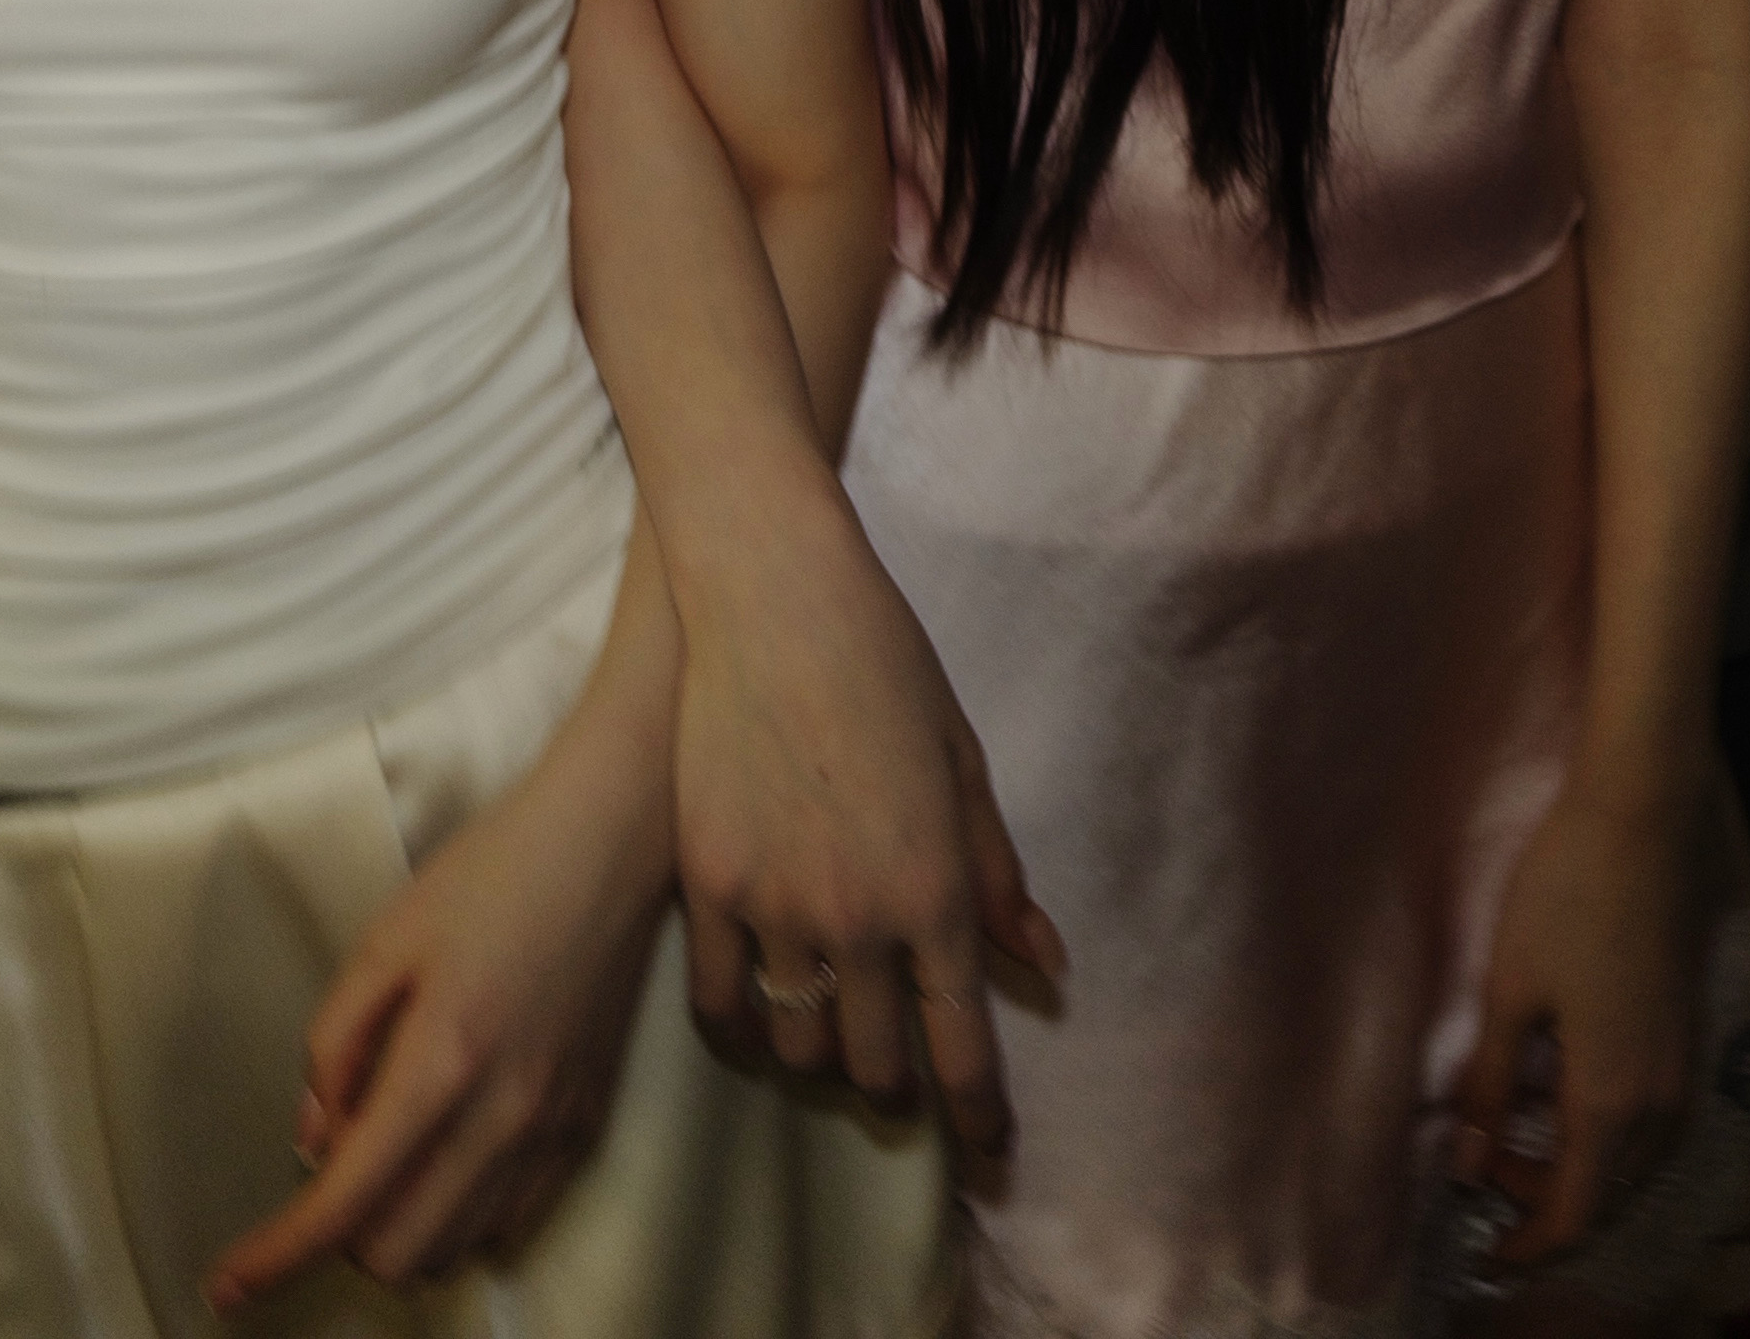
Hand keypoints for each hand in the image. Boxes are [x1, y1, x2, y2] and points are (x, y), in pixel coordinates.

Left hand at [205, 716, 670, 1309]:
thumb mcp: (386, 938)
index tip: (227, 1286)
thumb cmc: (494, 870)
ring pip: (456, 1250)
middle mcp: (503, 1114)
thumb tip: (312, 1142)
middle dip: (343, 1235)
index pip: (345, 1203)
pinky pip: (510, 1222)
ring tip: (389, 1154)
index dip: (276, 1257)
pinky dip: (461, 1215)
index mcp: (442, 1059)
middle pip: (399, 1255)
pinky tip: (447, 1154)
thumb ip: (332, 1044)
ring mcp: (554, 1128)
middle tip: (330, 1169)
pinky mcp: (586, 1125)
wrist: (611, 838)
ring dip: (403, 1228)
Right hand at [674, 479, 1062, 1179]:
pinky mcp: (706, 883)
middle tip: (901, 1079)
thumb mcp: (963, 766)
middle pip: (875, 1065)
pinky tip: (759, 1013)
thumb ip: (996, 876)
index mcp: (935, 889)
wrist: (775, 596)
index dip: (978, 1117)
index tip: (988, 1153)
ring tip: (830, 1035)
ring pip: (797, 1045)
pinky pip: (720, 1002)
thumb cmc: (886, 665)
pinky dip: (743, 1026)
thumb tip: (1043, 964)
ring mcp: (774, 905)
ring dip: (821, 1058)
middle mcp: (858, 916)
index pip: (963, 1048)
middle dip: (897, 1089)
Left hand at [1451, 772, 1703, 1265]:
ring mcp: (1684, 1064)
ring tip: (1516, 1126)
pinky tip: (1566, 1084)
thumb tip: (1462, 1159)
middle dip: (1546, 1198)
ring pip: (1636, 1157)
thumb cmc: (1568, 892)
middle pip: (1610, 1192)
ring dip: (1580, 1163)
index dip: (1530, 1242)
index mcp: (1611, 1098)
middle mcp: (1661, 1099)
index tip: (1487, 1251)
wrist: (1646, 815)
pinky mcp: (1690, 1030)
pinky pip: (1654, 1117)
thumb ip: (1487, 1080)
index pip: (1576, 1212)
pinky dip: (1609, 1128)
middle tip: (1482, 1161)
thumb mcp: (1509, 987)